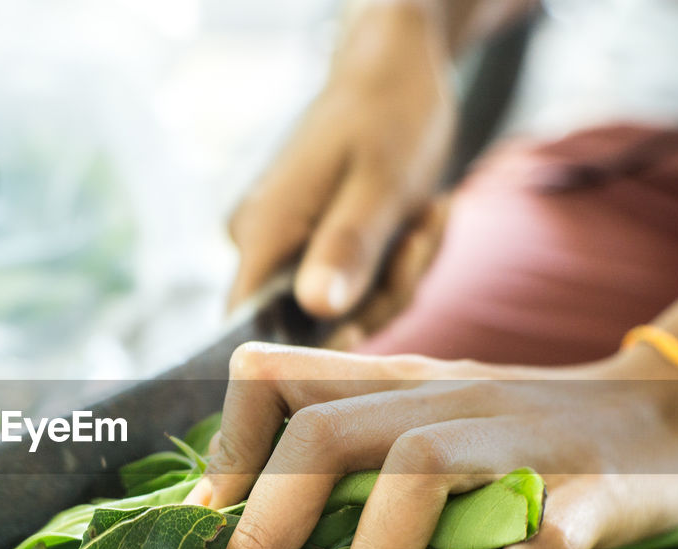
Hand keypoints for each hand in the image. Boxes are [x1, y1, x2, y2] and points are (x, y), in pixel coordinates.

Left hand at [185, 342, 677, 548]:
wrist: (665, 414)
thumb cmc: (515, 432)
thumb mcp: (422, 415)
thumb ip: (343, 449)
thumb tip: (233, 517)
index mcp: (394, 382)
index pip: (271, 376)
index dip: (225, 451)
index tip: (209, 525)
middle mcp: (446, 397)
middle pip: (326, 432)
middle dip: (264, 525)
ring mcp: (521, 439)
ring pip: (421, 463)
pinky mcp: (594, 492)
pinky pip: (542, 539)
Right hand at [227, 2, 455, 318]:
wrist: (397, 69)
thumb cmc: (389, 114)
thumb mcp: (381, 185)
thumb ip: (348, 248)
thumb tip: (320, 310)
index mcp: (264, 233)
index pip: (250, 327)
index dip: (302, 349)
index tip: (363, 326)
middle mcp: (263, 245)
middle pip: (311, 324)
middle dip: (382, 294)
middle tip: (423, 233)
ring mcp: (289, 246)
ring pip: (345, 306)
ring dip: (400, 273)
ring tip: (427, 213)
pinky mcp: (315, 246)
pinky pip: (357, 286)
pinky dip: (396, 264)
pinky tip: (419, 217)